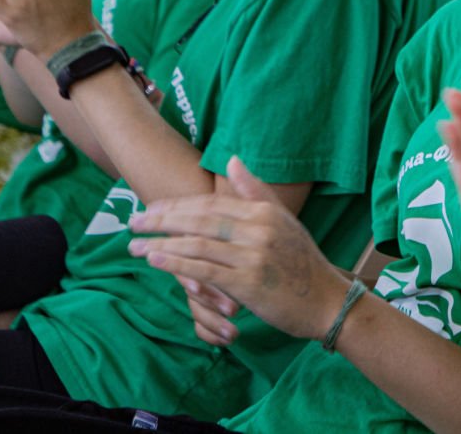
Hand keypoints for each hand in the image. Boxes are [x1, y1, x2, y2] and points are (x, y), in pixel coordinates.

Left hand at [129, 158, 351, 343]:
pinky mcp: (248, 283)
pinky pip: (205, 271)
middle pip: (199, 220)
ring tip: (134, 246)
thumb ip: (255, 191)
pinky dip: (177, 265)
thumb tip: (232, 160)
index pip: (210, 203)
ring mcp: (253, 256)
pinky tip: (156, 261)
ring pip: (197, 244)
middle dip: (161, 220)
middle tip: (133, 222)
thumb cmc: (302, 262)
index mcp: (264, 211)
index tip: (151, 208)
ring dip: (161, 244)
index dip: (177, 204)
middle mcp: (258, 229)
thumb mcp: (283, 220)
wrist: (327, 301)